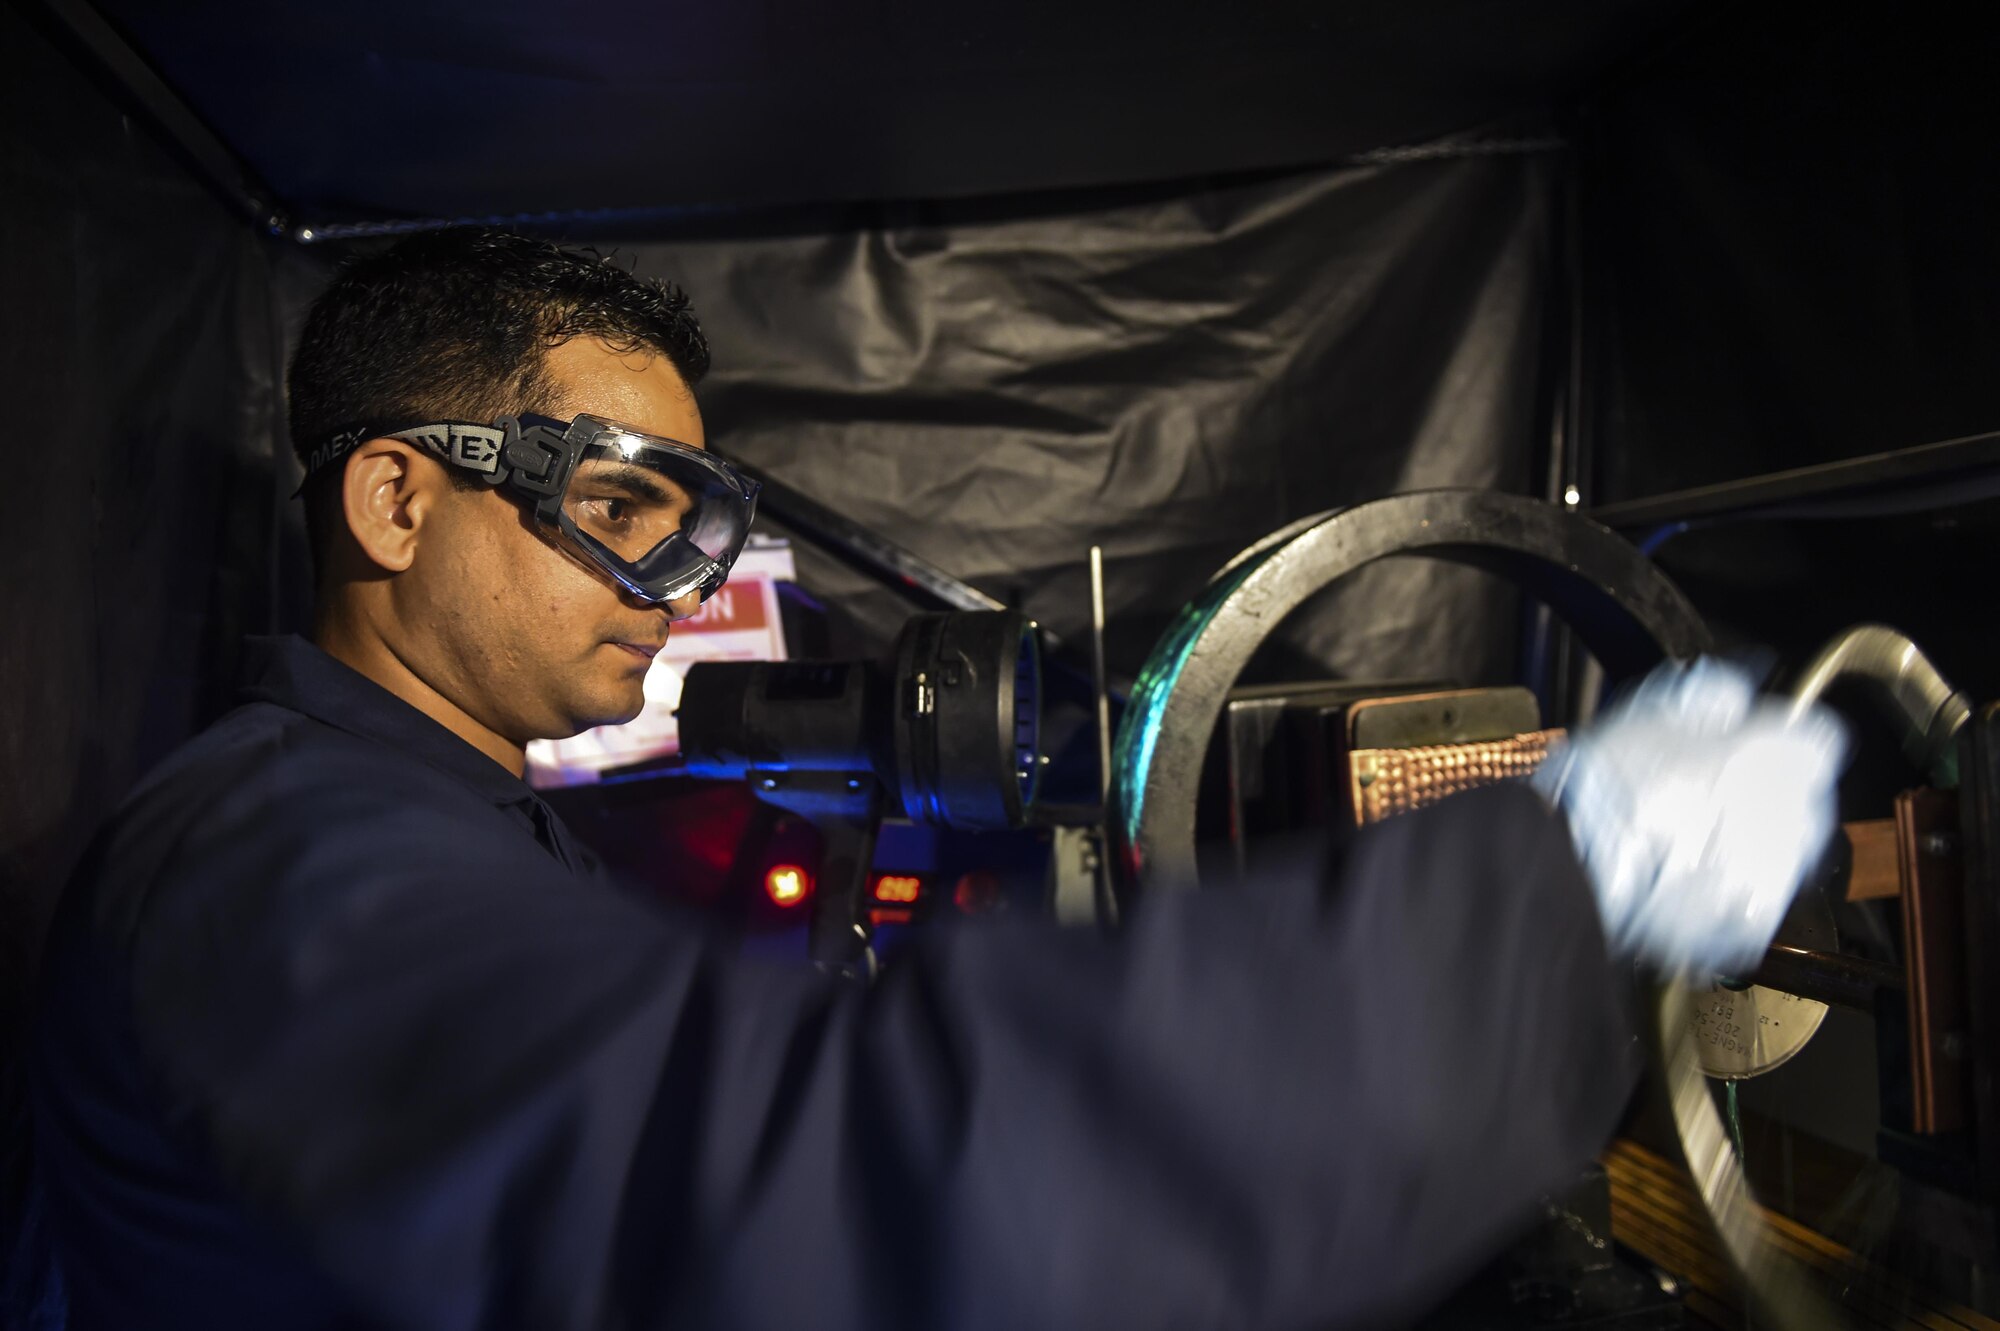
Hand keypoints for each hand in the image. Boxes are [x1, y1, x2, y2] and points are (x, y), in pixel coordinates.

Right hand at [1531, 658, 1847, 975]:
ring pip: (1783, 848)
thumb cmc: (1607, 790)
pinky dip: (1733, 887)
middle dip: (1768, 792)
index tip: (1749, 745)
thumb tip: (1732, 693)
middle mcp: (1790, 812)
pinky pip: (1758, 896)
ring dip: (1752, 839)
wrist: (1574, 866)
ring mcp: (1774, 871)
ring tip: (1690, 839)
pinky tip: (1688, 875)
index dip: (1778, 739)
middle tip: (1709, 791)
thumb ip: (1708, 696)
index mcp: (1776, 754)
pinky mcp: (1750, 919)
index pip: (1816, 738)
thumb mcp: (1651, 714)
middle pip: (1803, 796)